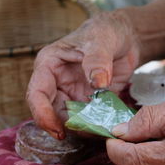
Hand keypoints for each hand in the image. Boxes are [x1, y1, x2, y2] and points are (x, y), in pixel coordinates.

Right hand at [27, 11, 140, 138]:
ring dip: (85, 127)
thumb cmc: (106, 31)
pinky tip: (110, 126)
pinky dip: (98, 124)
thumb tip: (98, 83)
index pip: (37, 94)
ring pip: (72, 118)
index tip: (58, 130)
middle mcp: (58, 83)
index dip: (43, 114)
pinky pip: (91, 118)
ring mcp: (74, 94)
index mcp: (49, 65)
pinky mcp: (91, 101)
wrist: (126, 38)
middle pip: (53, 111)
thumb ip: (97, 60)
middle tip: (89, 132)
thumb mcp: (101, 41)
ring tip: (102, 130)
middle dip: (67, 125)